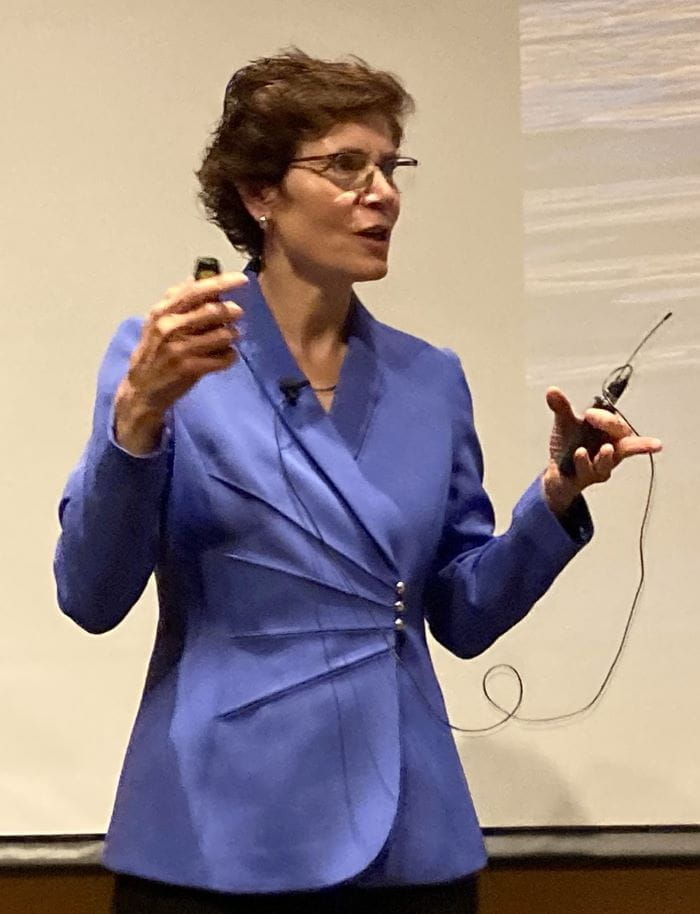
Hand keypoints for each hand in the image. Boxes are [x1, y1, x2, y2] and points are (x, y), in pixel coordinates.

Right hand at [114, 272, 246, 453]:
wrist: (142, 389)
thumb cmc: (154, 352)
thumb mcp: (157, 322)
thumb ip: (176, 300)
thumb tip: (195, 278)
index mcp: (162, 311)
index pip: (195, 291)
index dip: (221, 283)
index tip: (241, 279)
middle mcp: (169, 327)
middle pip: (211, 311)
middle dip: (231, 311)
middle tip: (238, 313)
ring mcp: (179, 349)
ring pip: (221, 335)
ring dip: (232, 335)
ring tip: (230, 337)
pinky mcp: (189, 368)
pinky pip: (222, 358)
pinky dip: (230, 356)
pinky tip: (226, 357)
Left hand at [542, 387, 662, 515]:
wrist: (556, 472)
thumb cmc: (569, 446)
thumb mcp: (565, 424)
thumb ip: (561, 408)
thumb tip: (552, 390)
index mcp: (610, 435)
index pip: (618, 425)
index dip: (606, 418)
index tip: (589, 413)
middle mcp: (611, 452)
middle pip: (625, 442)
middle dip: (617, 430)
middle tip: (601, 419)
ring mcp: (600, 467)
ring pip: (608, 462)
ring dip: (606, 456)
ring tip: (606, 448)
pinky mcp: (586, 479)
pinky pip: (589, 472)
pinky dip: (584, 463)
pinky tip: (579, 454)